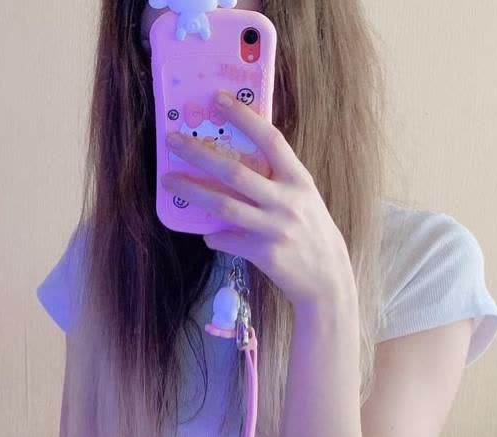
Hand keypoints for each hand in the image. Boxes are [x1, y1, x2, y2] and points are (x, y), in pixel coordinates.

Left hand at [161, 90, 355, 308]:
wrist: (326, 277)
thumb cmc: (310, 232)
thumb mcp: (302, 198)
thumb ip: (276, 180)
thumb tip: (235, 164)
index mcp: (298, 179)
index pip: (270, 139)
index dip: (244, 117)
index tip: (218, 99)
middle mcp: (287, 200)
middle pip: (235, 172)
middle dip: (200, 154)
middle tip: (173, 141)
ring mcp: (275, 228)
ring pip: (224, 205)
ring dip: (192, 191)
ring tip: (169, 181)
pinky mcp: (264, 253)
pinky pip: (227, 239)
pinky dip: (213, 235)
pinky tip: (209, 233)